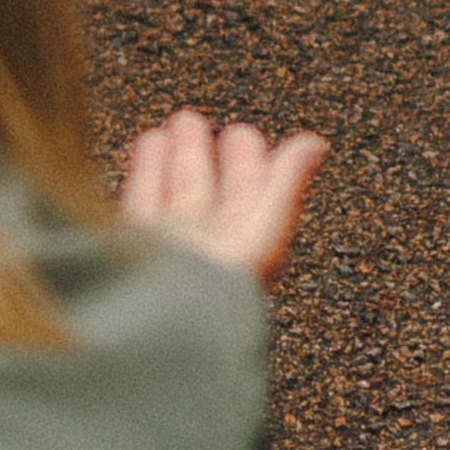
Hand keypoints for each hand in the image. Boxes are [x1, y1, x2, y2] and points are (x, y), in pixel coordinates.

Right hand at [120, 110, 327, 281]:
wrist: (162, 328)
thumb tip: (316, 144)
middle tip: (190, 121)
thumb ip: (285, 184)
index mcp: (244, 246)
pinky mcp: (133, 247)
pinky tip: (146, 146)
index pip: (248, 196)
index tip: (242, 134)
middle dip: (200, 155)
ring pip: (172, 195)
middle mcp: (206, 247)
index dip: (246, 163)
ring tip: (166, 130)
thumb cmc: (217, 288)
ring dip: (172, 159)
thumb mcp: (262, 228)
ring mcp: (169, 247)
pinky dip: (146, 171)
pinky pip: (142, 202)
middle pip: (204, 193)